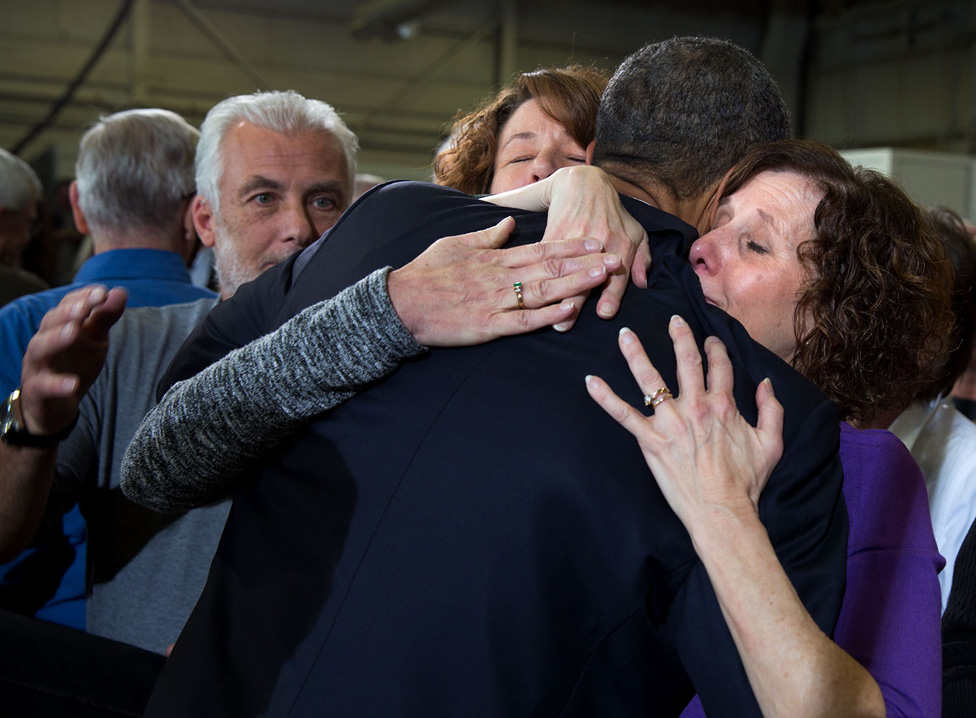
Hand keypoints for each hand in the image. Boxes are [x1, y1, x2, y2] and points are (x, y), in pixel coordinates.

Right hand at [19, 285, 126, 435]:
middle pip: (49, 322)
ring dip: (56, 338)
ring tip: (74, 332)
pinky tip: (72, 384)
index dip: (82, 298)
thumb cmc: (75, 363)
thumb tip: (120, 291)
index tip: (102, 292)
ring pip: (40, 348)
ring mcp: (37, 366)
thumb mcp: (94, 339)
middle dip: (67, 312)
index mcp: (58, 327)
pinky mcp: (37, 390)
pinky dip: (57, 384)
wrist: (53, 404)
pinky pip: (43, 386)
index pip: (66, 306)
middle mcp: (43, 342)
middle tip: (84, 307)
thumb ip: (105, 317)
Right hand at [388, 216, 619, 345]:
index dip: (572, 244)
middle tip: (615, 256)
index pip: (542, 248)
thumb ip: (487, 235)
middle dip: (586, 262)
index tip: (596, 240)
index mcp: (495, 258)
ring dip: (576, 283)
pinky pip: (524, 320)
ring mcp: (496, 301)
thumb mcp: (455, 244)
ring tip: (603, 277)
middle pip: (551, 267)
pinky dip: (548, 315)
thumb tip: (510, 223)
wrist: (401, 303)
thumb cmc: (425, 273)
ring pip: (544, 290)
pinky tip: (570, 310)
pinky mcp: (487, 326)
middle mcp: (500, 276)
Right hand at [540, 166, 648, 328]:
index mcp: (621, 245)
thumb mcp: (636, 233)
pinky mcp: (555, 232)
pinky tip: (533, 291)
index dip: (611, 296)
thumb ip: (642, 260)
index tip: (604, 314)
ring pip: (565, 270)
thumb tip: (643, 285)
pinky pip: (549, 256)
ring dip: (555, 294)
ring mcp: (576, 236)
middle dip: (576, 301)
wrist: (586, 183)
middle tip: (565, 324)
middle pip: (586, 277)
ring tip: (547, 315)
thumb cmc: (615, 214)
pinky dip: (541, 274)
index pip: (616, 276)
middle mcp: (600, 241)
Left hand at [584, 315, 783, 530]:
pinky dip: (605, 397)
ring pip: (650, 379)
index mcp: (725, 405)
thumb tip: (766, 384)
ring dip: (635, 354)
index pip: (720, 366)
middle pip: (686, 361)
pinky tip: (590, 381)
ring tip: (623, 335)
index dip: (716, 349)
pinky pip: (623, 414)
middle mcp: (696, 407)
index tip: (711, 340)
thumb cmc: (746, 482)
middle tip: (672, 320)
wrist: (722, 511)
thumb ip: (772, 410)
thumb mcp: (772, 444)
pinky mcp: (650, 440)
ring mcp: (671, 422)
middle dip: (679, 336)